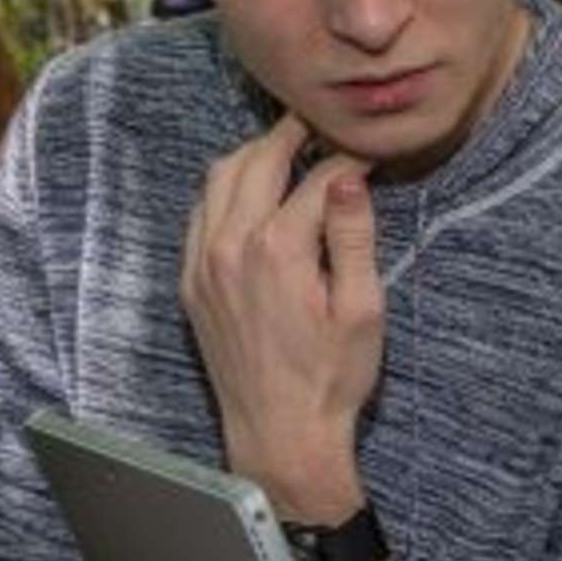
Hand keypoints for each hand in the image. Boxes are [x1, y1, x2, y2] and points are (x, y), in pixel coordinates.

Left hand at [179, 114, 381, 520]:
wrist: (280, 433)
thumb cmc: (331, 378)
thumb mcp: (362, 308)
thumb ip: (354, 235)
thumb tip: (349, 176)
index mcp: (279, 249)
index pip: (317, 177)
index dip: (348, 159)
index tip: (369, 156)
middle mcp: (230, 247)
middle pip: (257, 160)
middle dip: (290, 135)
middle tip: (319, 127)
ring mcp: (203, 264)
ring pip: (219, 179)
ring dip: (253, 156)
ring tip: (287, 151)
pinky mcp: (191, 283)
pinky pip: (200, 214)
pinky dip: (226, 191)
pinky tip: (253, 197)